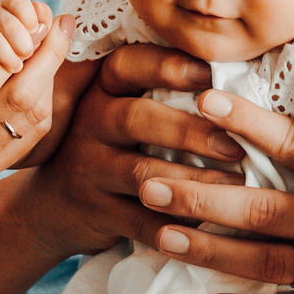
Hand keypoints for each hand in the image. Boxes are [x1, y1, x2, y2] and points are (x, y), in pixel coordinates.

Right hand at [0, 10, 75, 178]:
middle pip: (19, 97)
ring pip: (32, 117)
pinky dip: (41, 106)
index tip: (43, 22)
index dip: (22, 49)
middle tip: (60, 31)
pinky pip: (31, 136)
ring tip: (48, 56)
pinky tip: (39, 84)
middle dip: (48, 59)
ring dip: (48, 81)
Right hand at [14, 42, 293, 268]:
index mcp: (103, 89)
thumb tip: (241, 72)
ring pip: (141, 173)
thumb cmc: (110, 146)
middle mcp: (91, 122)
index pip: (128, 64)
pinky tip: (210, 228)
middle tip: (236, 144)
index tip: (211, 75)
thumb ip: (161, 89)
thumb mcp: (119, 108)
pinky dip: (176, 227)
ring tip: (235, 186)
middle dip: (189, 131)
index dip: (169, 66)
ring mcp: (89, 168)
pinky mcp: (95, 212)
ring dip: (192, 181)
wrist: (53, 205)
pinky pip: (138, 221)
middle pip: (137, 118)